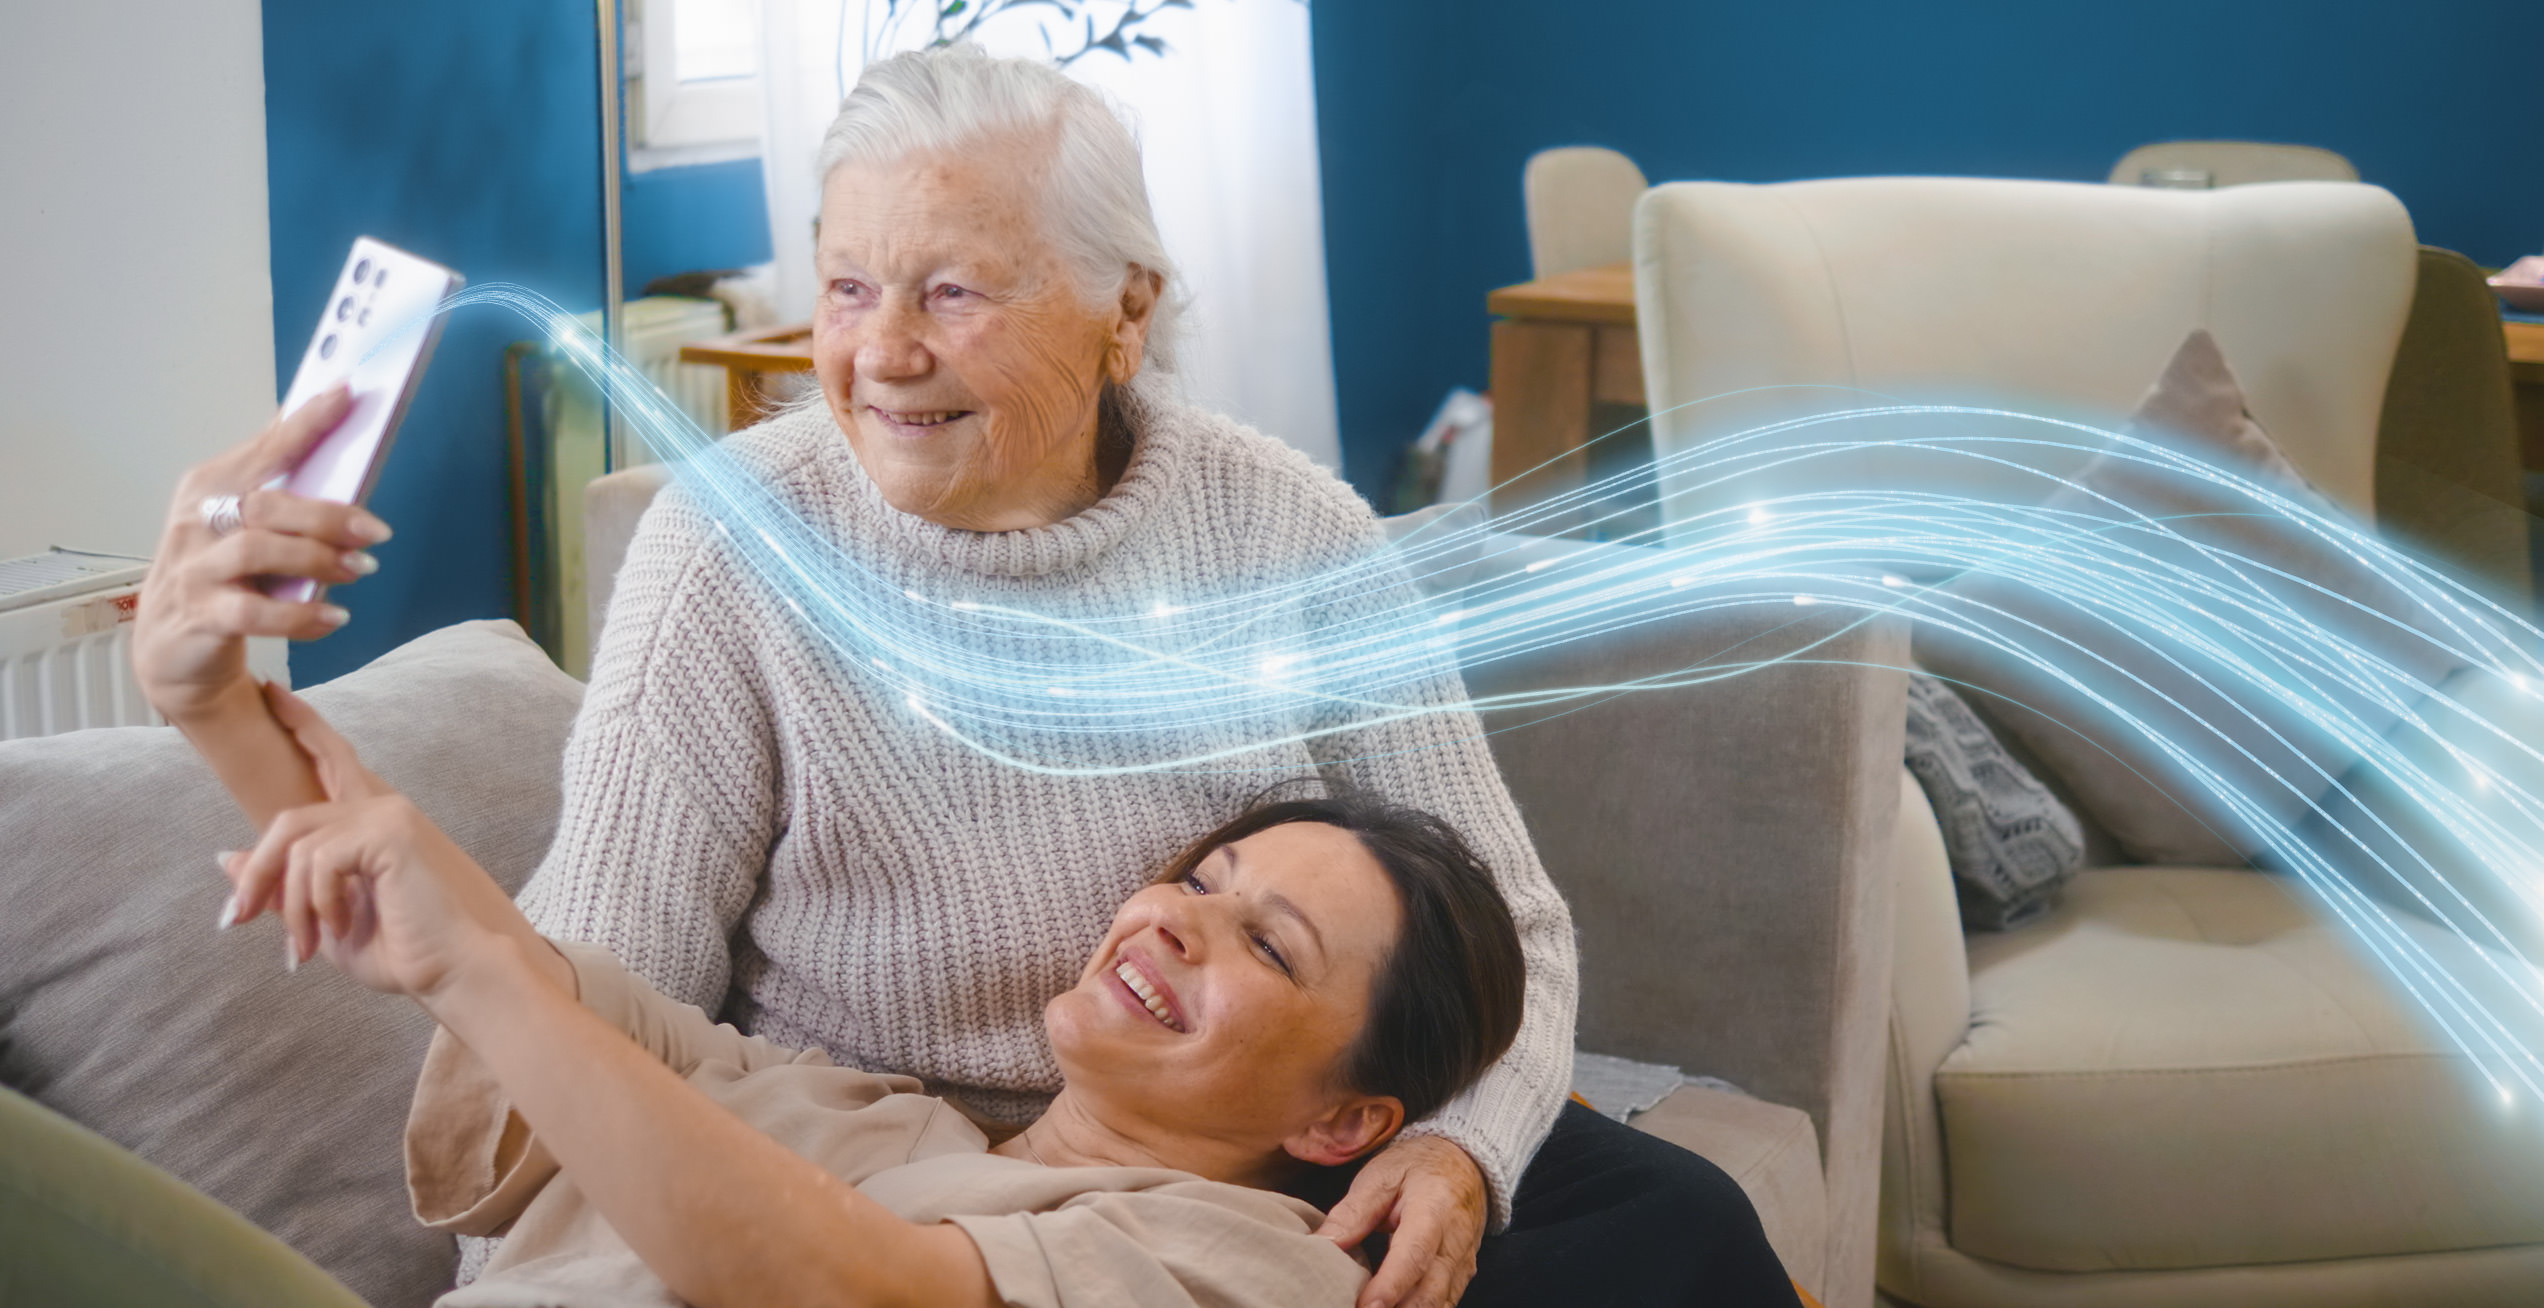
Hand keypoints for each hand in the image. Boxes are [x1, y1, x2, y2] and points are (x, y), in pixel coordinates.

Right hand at [134, 386, 389, 719]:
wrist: (174, 646)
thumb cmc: (224, 571)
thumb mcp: (244, 523)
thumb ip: (282, 486)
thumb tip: (338, 437)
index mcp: (210, 485)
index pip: (265, 446)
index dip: (306, 421)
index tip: (345, 394)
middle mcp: (197, 521)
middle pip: (266, 504)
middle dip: (328, 515)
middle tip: (377, 532)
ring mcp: (194, 569)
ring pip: (257, 551)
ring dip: (318, 560)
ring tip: (359, 570)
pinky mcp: (200, 616)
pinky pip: (254, 613)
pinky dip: (301, 616)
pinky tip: (333, 617)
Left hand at [220, 683, 539, 1000]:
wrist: (457, 970)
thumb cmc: (406, 952)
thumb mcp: (325, 921)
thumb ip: (284, 887)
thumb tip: (227, 858)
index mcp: (372, 825)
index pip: (332, 760)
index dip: (303, 724)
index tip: (270, 693)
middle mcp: (381, 808)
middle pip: (289, 819)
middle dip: (257, 871)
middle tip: (236, 919)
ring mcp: (387, 815)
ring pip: (295, 845)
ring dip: (288, 905)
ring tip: (303, 948)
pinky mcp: (390, 831)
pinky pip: (318, 861)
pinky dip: (315, 904)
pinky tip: (335, 930)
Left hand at [1315, 1135, 1487, 1307]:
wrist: (1462, 1165)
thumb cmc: (1417, 1168)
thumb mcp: (1381, 1176)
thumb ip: (1352, 1212)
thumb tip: (1322, 1245)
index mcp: (1434, 1210)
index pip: (1414, 1255)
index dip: (1390, 1286)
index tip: (1365, 1306)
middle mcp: (1454, 1244)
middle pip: (1429, 1292)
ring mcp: (1462, 1265)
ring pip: (1438, 1305)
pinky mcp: (1460, 1279)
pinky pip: (1441, 1305)